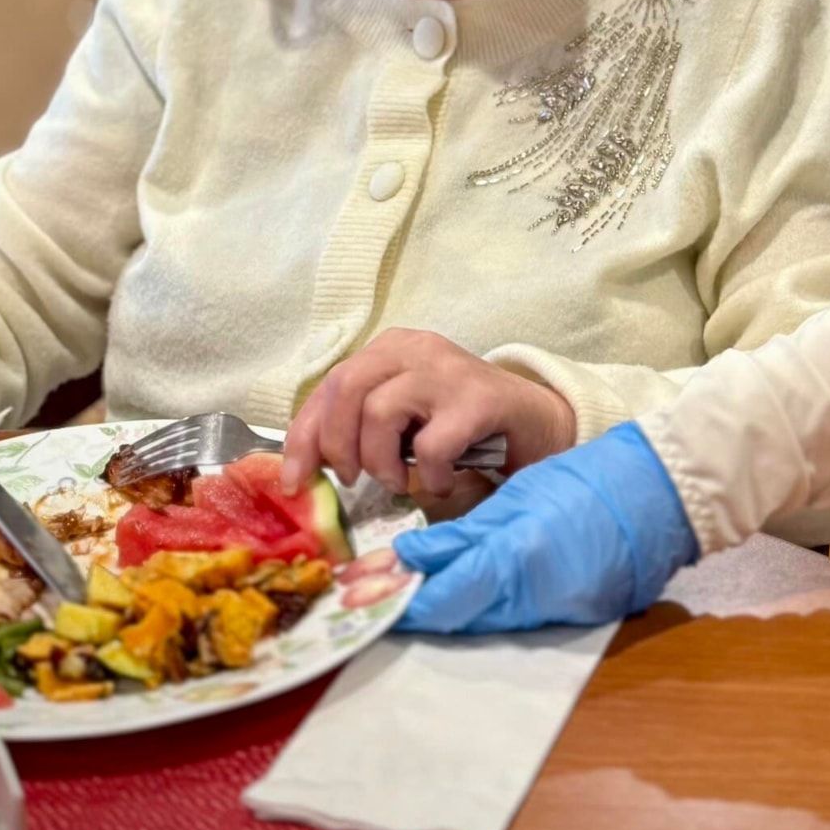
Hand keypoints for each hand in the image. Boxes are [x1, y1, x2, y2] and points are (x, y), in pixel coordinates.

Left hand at [281, 328, 575, 497]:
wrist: (534, 421)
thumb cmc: (459, 425)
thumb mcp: (403, 419)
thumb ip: (359, 429)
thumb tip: (303, 470)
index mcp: (391, 349)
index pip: (329, 385)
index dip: (304, 436)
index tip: (295, 481)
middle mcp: (416, 349)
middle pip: (347, 386)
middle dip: (336, 444)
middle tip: (354, 479)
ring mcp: (448, 371)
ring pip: (380, 409)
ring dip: (380, 461)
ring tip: (398, 480)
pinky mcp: (479, 400)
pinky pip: (430, 445)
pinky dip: (426, 475)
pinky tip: (441, 481)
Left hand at [392, 421, 698, 633]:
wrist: (655, 496)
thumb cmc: (585, 484)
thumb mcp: (517, 499)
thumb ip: (463, 535)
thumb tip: (410, 557)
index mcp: (517, 560)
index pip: (443, 596)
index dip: (400, 600)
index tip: (361, 595)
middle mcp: (531, 600)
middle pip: (456, 620)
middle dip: (414, 611)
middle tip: (371, 598)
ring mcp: (551, 617)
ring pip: (478, 625)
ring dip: (443, 613)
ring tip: (405, 595)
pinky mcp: (566, 621)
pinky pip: (507, 623)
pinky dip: (478, 613)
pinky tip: (457, 596)